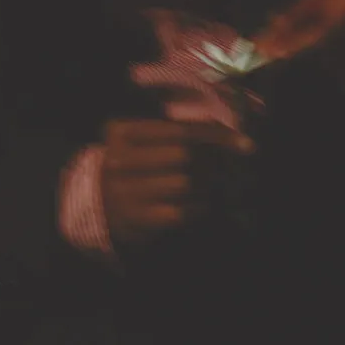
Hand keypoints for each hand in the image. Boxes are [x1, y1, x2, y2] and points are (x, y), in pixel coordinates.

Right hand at [102, 119, 253, 246]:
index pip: (179, 131)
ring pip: (185, 183)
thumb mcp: (141, 137)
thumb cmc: (130, 163)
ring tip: (211, 184)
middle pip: (184, 155)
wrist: (98, 204)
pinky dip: (198, 206)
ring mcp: (125, 192)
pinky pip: (182, 211)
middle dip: (211, 160)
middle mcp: (118, 160)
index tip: (246, 144)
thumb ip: (176, 127)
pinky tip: (199, 202)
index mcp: (121, 132)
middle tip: (224, 166)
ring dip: (207, 184)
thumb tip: (220, 124)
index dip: (216, 136)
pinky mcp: (136, 219)